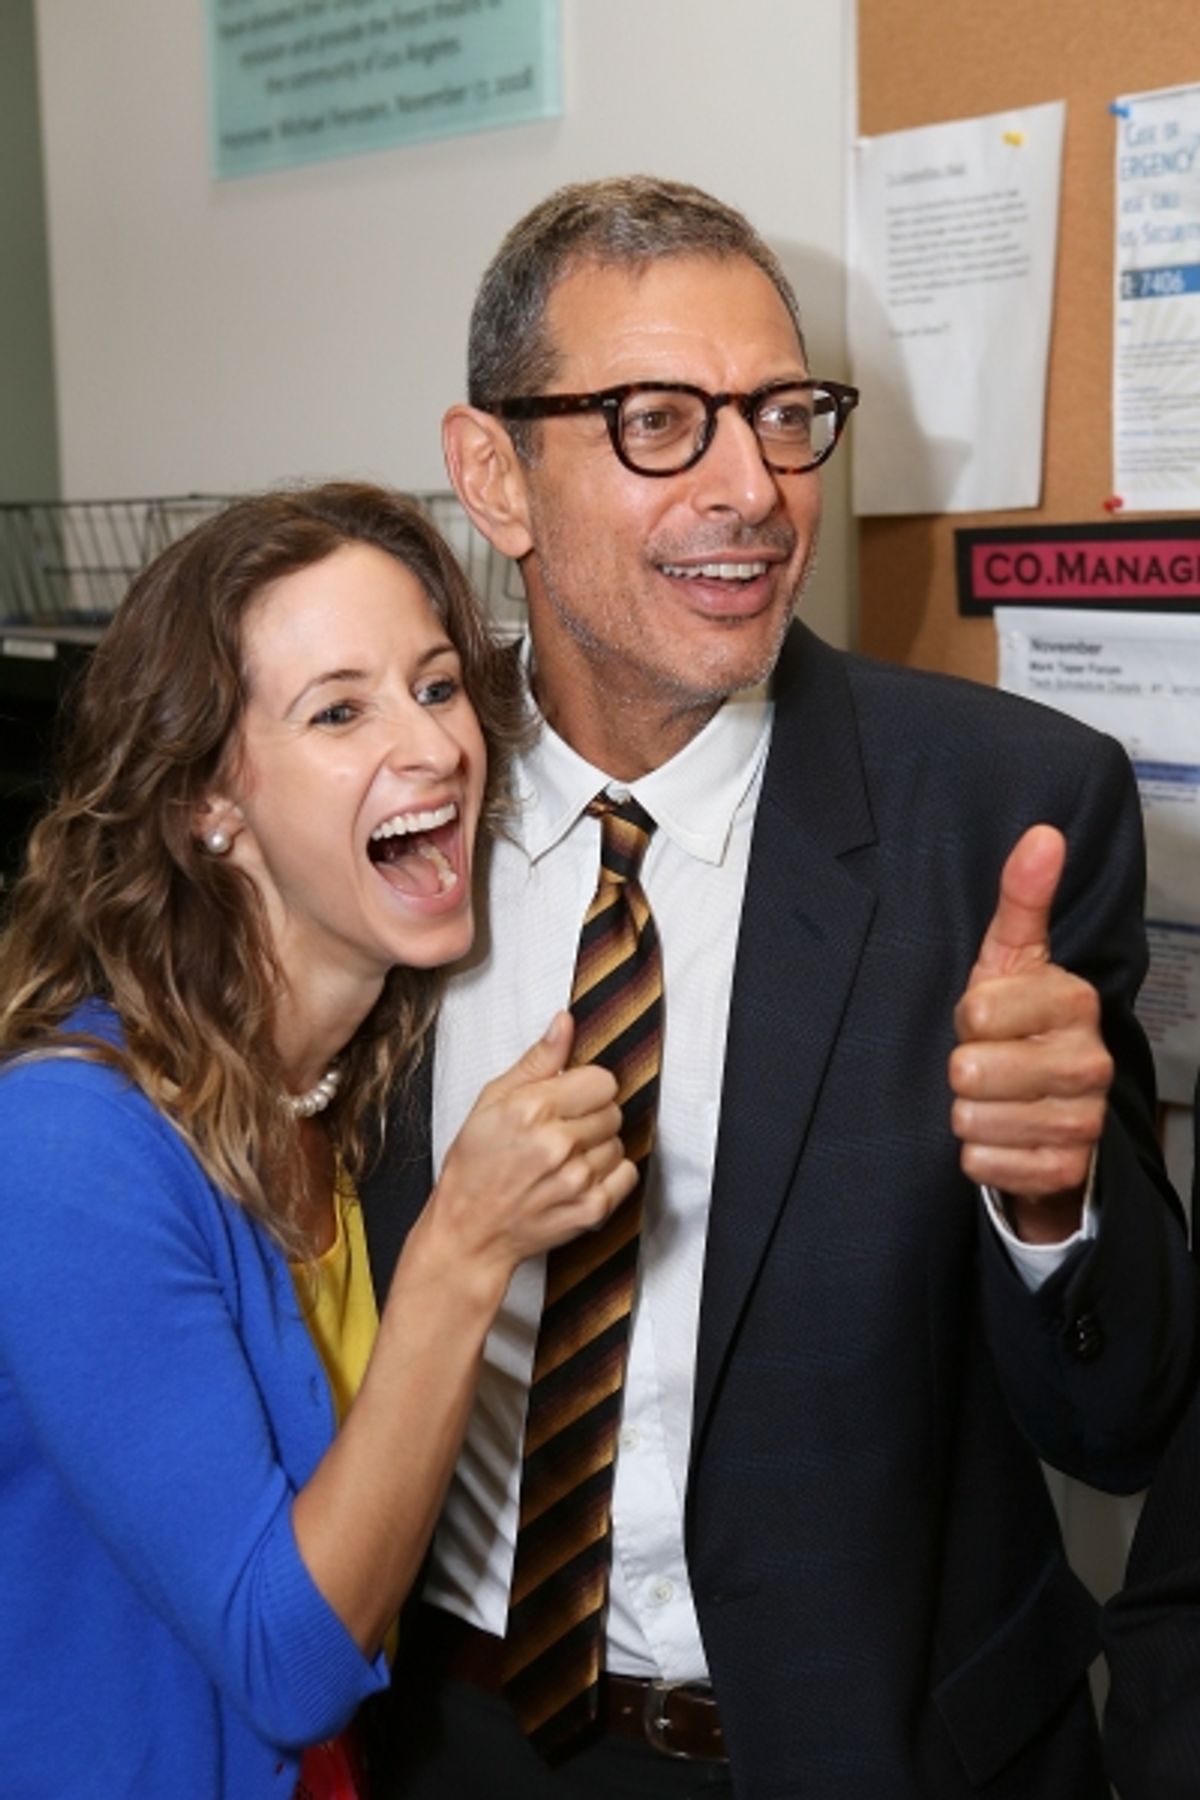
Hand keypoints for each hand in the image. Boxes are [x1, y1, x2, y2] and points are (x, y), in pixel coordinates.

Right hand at [421, 1012, 636, 1299]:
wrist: (470, 1230)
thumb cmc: (475, 1164)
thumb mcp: (492, 1101)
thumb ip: (537, 1061)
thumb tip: (565, 1022)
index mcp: (532, 1109)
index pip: (602, 1081)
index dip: (587, 1087)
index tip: (570, 1099)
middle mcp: (558, 1144)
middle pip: (613, 1110)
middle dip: (592, 1116)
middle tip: (562, 1131)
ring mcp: (577, 1180)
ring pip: (619, 1143)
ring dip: (598, 1148)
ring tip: (564, 1159)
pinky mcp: (590, 1210)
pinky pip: (627, 1174)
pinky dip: (610, 1175)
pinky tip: (579, 1178)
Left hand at [949, 825, 1112, 1241]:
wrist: (1043, 1111)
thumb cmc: (1015, 1025)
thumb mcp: (1009, 959)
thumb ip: (1022, 898)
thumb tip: (1042, 834)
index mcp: (1074, 1003)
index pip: (977, 1011)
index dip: (965, 1018)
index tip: (984, 1018)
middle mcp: (1088, 1063)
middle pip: (971, 1071)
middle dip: (961, 1069)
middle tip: (984, 1063)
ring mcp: (1082, 1120)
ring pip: (972, 1120)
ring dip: (967, 1113)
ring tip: (992, 1099)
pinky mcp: (1063, 1170)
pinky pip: (983, 1164)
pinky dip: (978, 1155)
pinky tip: (1001, 1136)